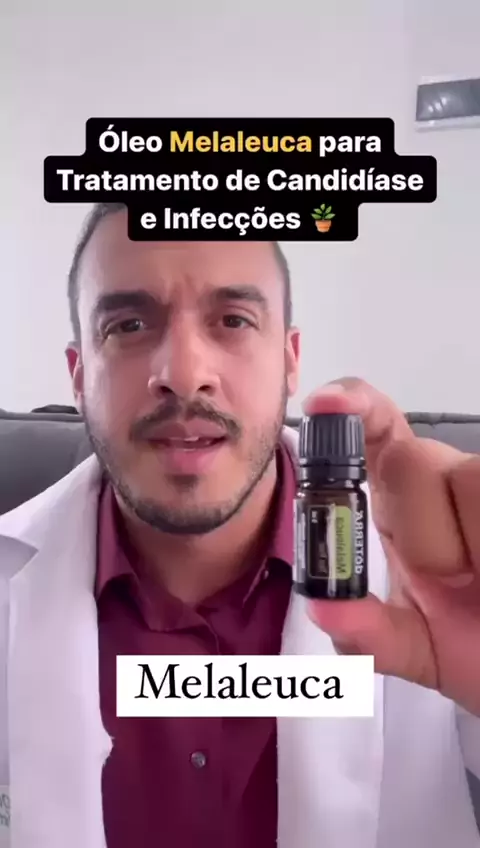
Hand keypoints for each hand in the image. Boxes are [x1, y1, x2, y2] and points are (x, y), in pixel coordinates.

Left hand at [303, 378, 479, 716]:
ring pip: (463, 474)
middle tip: (448, 580)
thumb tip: (324, 608)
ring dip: (465, 546)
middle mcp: (441, 483)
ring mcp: (479, 483)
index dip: (350, 406)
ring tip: (478, 580)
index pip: (372, 431)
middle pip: (409, 458)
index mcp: (399, 505)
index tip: (325, 406)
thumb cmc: (473, 645)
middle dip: (422, 530)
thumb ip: (366, 636)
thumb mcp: (415, 651)